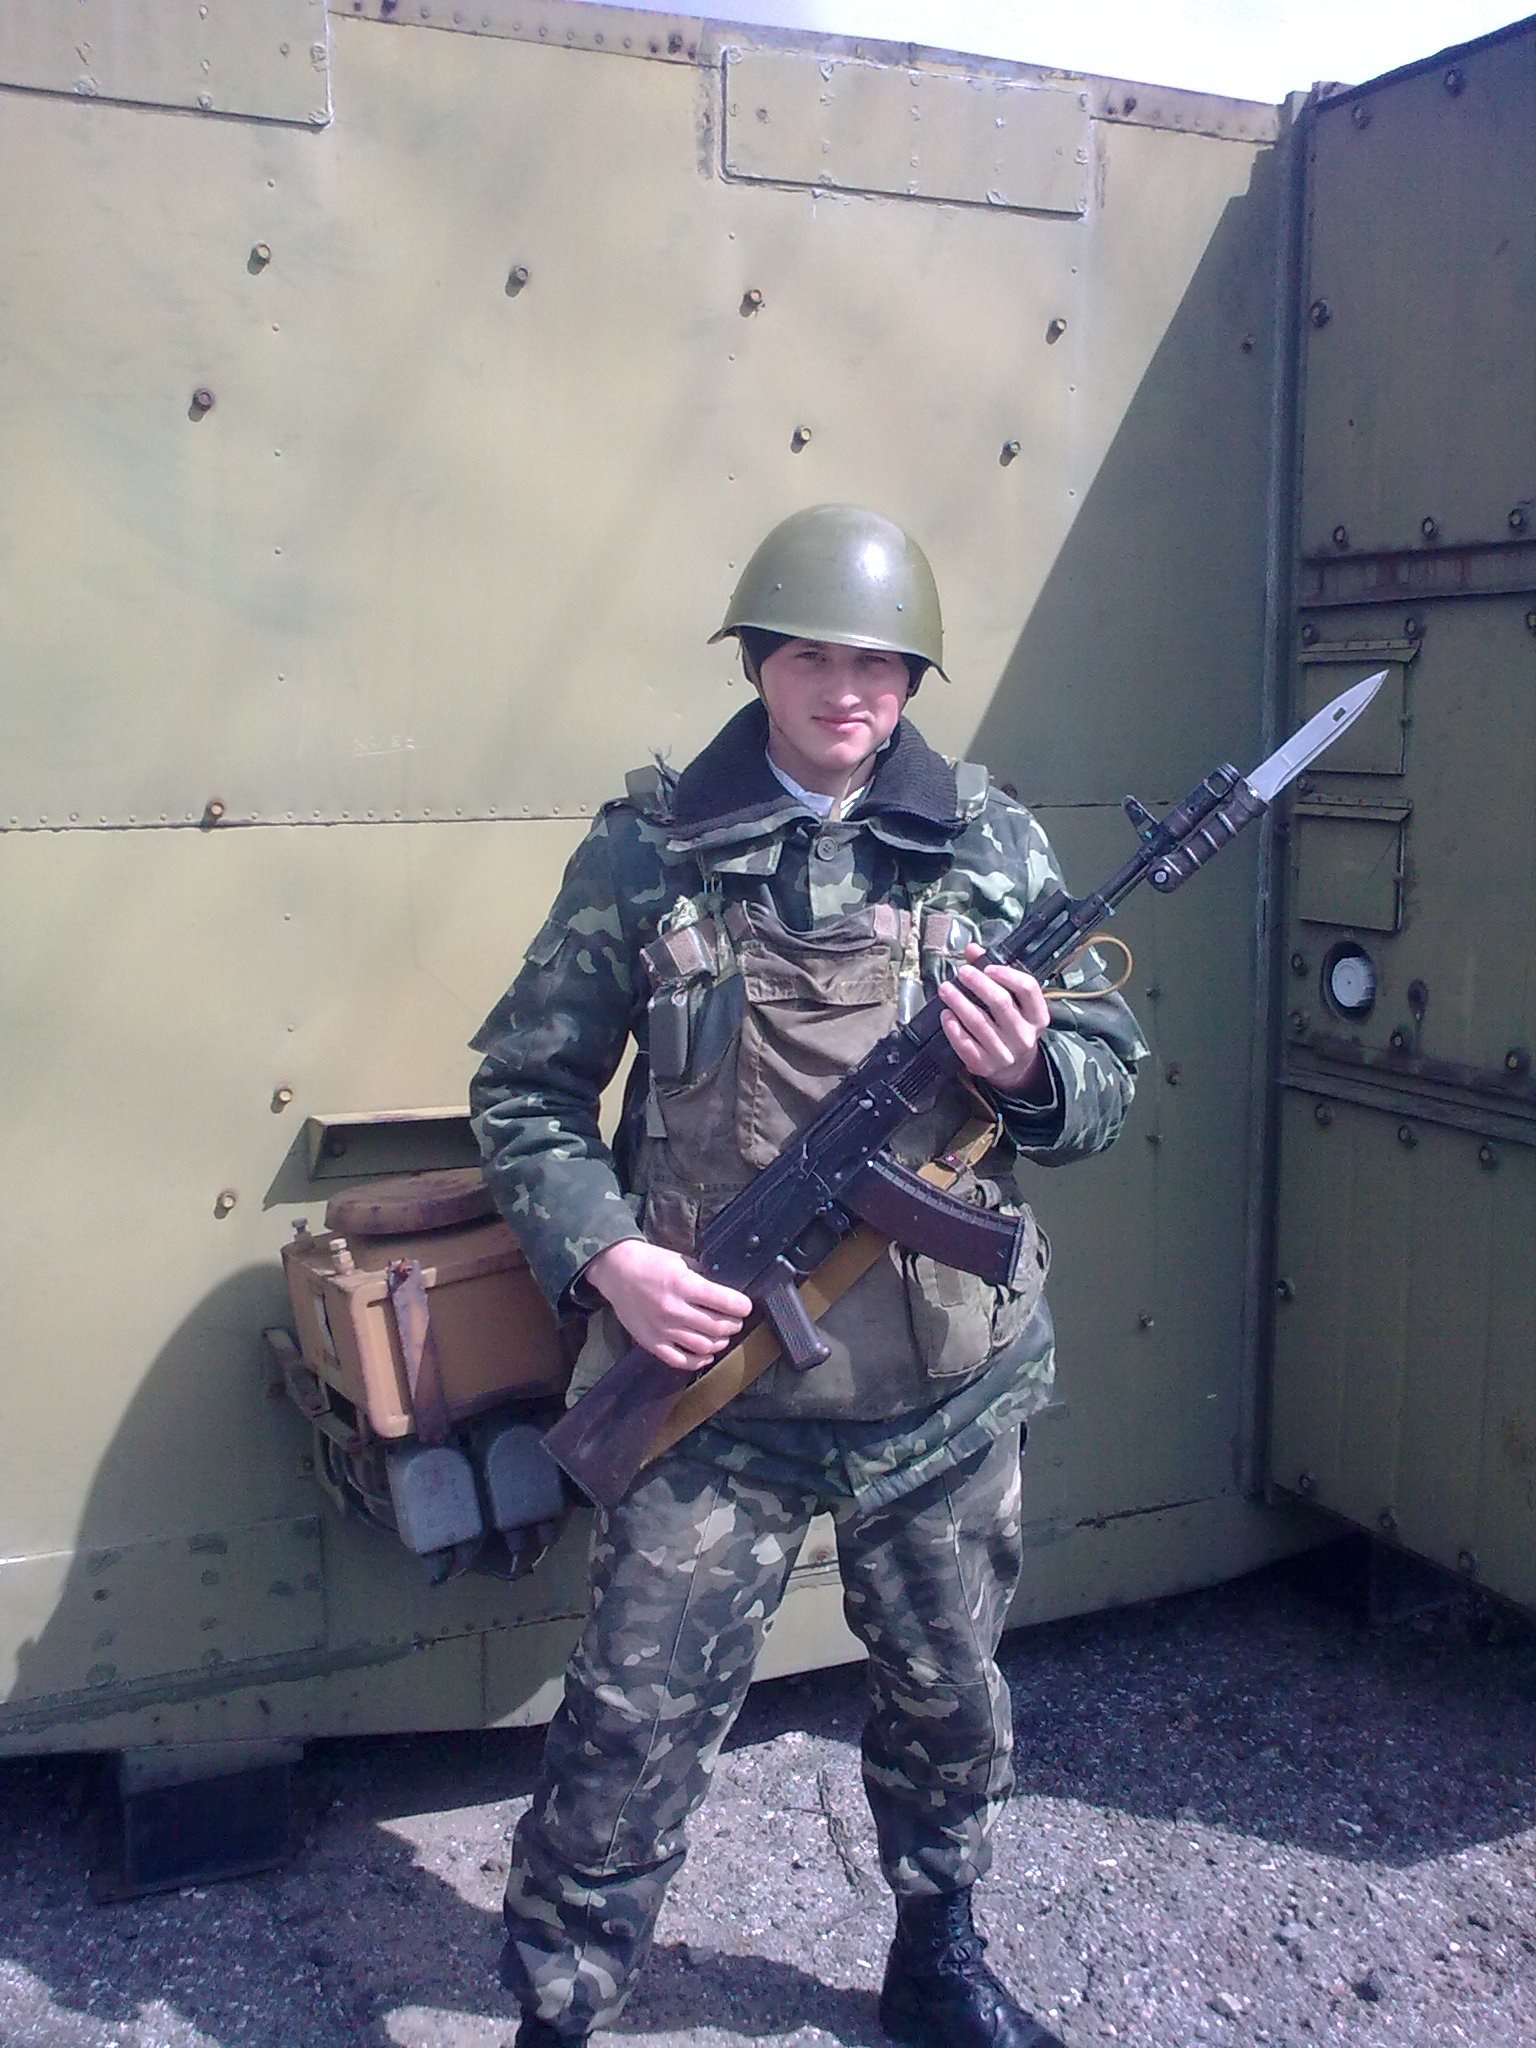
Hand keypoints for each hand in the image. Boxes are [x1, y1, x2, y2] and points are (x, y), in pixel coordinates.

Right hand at [584, 1239, 752, 1371]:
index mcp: (683, 1285)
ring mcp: (662, 1329)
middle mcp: (674, 1310)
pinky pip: (680, 1360)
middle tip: (735, 1320)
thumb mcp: (682, 1261)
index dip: (742, 1306)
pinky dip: (699, 1361)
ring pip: (703, 1346)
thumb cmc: (650, 1263)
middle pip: (717, 1327)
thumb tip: (727, 1293)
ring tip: (722, 1335)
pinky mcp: (652, 1342)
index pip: (725, 1302)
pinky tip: (706, 1354)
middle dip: (733, 1324)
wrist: (616, 1271)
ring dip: (720, 1342)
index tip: (745, 1306)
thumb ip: (703, 1278)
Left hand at [937, 943, 1051, 1097]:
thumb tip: (972, 949)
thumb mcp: (1014, 1002)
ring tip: (945, 989)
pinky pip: (966, 1045)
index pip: (1028, 989)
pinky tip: (945, 1015)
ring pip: (979, 1023)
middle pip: (1001, 1003)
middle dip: (978, 984)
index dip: (1007, 974)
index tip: (987, 966)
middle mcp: (1024, 1035)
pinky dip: (953, 1028)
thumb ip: (994, 973)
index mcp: (1037, 1016)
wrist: (1014, 1068)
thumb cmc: (1012, 1025)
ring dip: (959, 1002)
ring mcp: (1005, 1053)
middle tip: (962, 973)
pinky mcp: (985, 1066)